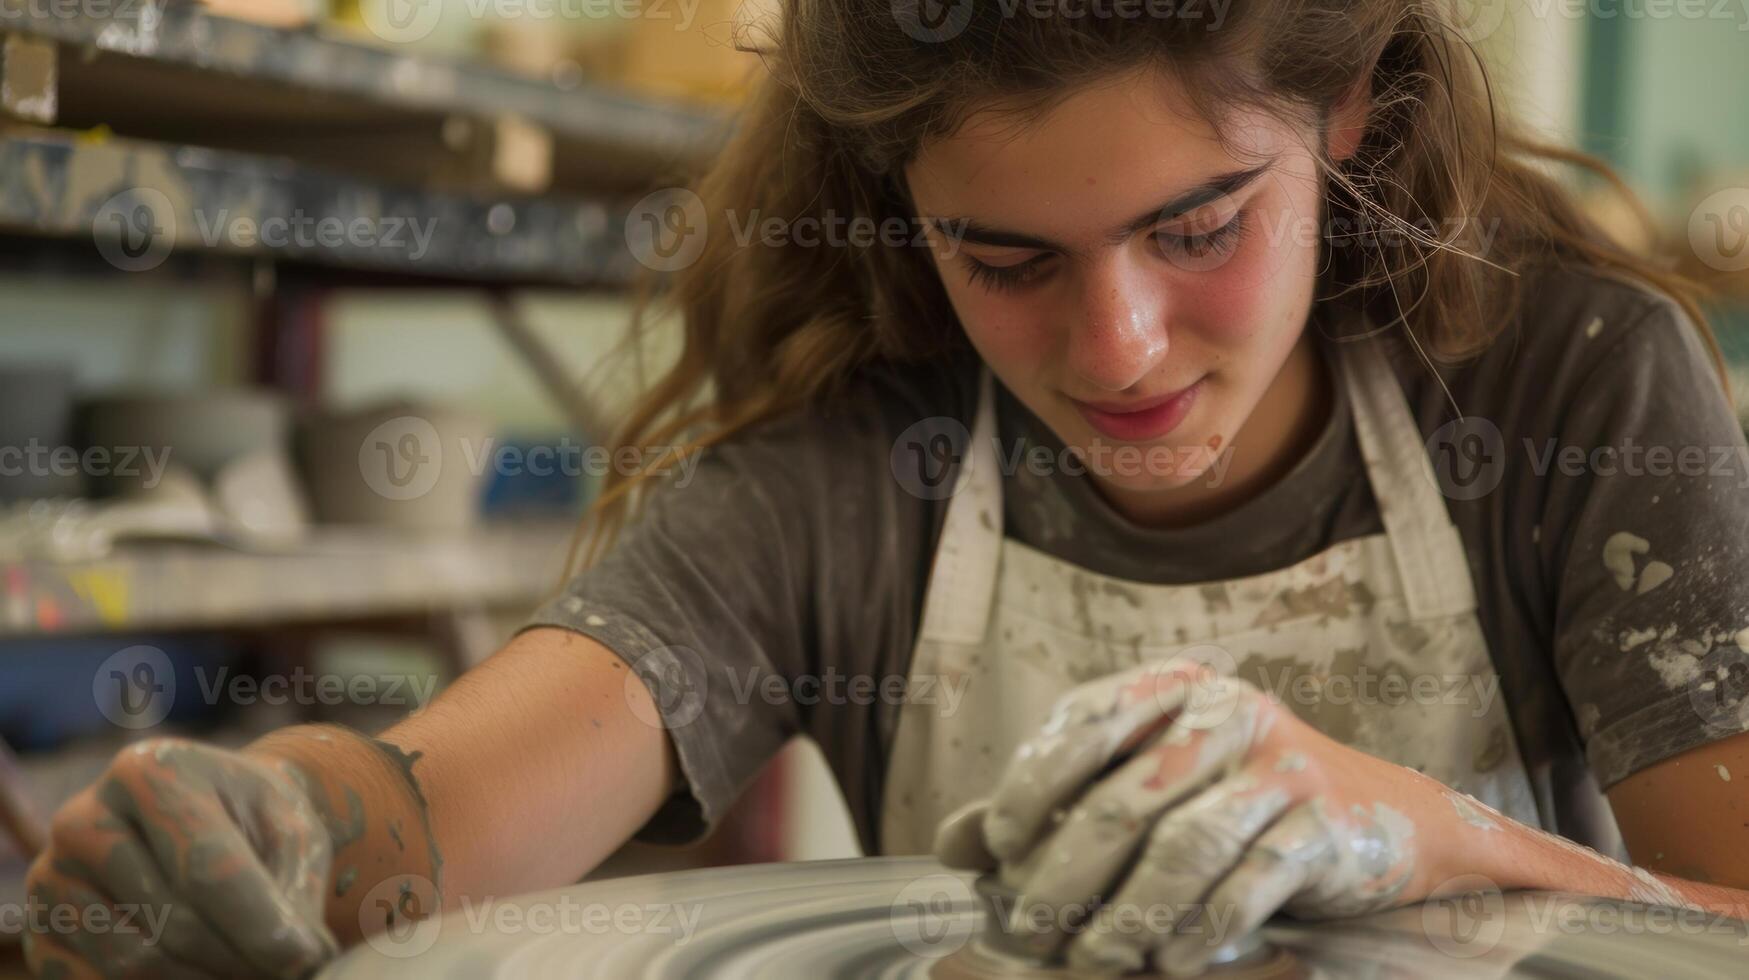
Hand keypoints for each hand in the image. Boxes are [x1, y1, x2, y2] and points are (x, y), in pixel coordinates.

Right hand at [24, 737, 339, 978]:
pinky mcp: (41, 928)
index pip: (207, 869)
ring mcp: (52, 876)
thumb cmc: (258, 821)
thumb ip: (295, 892)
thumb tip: (300, 962)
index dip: (262, 927)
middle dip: (241, 958)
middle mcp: (84, 817)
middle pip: (173, 922)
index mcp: (150, 772)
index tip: (306, 960)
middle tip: (285, 970)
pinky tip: (202, 971)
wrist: (212, 819)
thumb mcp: (294, 834)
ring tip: (249, 969)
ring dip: (205, 978)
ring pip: (135, 963)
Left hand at [934, 657, 1441, 976]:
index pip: (1082, 726)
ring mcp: (1281, 768)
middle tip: (1030, 930)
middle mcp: (1227, 714)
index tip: (1000, 851)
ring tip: (1090, 959)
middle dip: (1063, 878)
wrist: (1381, 819)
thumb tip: (953, 844)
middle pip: (1123, 801)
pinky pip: (1242, 887)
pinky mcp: (1323, 826)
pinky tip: (1167, 960)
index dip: (1029, 790)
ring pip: (1180, 849)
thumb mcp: (1145, 784)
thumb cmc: (1234, 800)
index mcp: (1173, 688)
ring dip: (1125, 917)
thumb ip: (1051, 804)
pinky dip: (1195, 933)